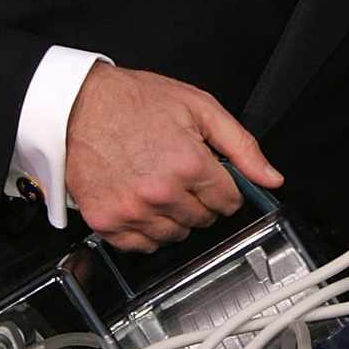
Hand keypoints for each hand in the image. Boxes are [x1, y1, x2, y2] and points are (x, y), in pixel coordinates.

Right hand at [63, 64, 281, 252]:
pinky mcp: (107, 222)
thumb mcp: (199, 108)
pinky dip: (146, 231)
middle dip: (200, 200)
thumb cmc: (134, 102)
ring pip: (176, 237)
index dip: (224, 187)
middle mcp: (161, 193)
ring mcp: (132, 211)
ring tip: (160, 188)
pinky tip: (142, 205)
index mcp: (188, 164)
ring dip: (175, 218)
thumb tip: (271, 177)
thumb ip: (241, 146)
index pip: (229, 201)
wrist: (77, 105)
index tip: (212, 178)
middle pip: (204, 220)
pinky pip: (141, 247)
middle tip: (181, 175)